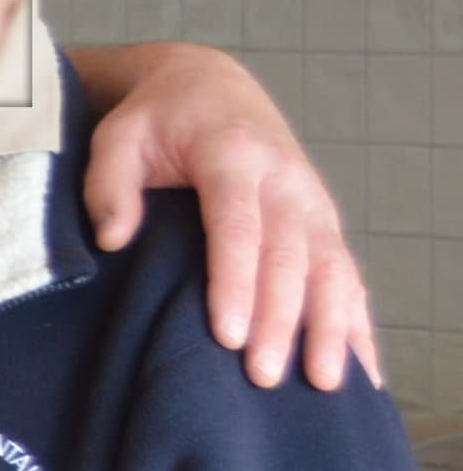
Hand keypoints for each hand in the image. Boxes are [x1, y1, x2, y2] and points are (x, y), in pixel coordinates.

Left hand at [79, 42, 376, 390]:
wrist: (209, 86)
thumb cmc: (156, 119)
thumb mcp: (118, 136)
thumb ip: (109, 185)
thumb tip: (113, 241)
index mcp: (233, 156)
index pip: (238, 227)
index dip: (236, 283)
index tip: (228, 335)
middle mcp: (285, 180)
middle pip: (290, 257)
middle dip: (282, 320)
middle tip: (265, 377)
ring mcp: (312, 202)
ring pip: (332, 269)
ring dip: (331, 327)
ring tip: (324, 384)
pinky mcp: (323, 221)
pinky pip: (348, 275)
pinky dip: (357, 321)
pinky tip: (360, 368)